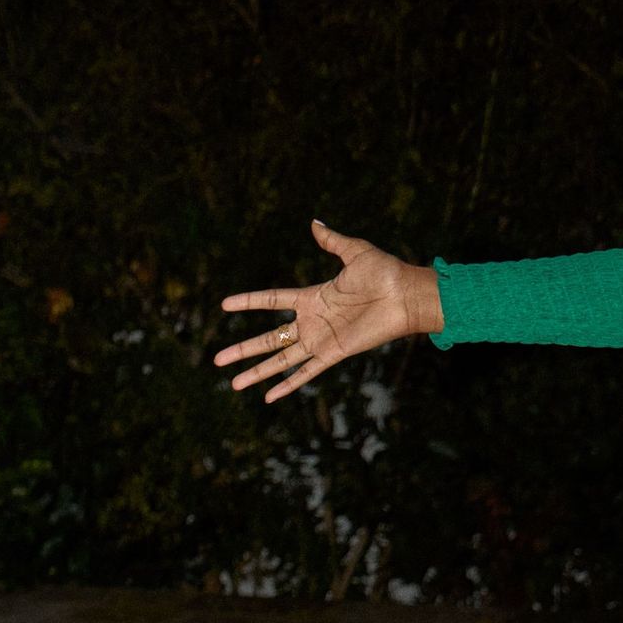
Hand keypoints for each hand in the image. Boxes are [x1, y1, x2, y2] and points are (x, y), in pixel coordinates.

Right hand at [217, 219, 443, 400]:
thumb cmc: (384, 272)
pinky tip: (269, 398)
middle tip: (217, 360)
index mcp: (313, 297)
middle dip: (242, 350)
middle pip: (268, 338)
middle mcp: (312, 322)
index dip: (249, 302)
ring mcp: (320, 341)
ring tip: (233, 385)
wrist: (405, 295)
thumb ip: (332, 241)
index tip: (225, 305)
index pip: (272, 302)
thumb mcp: (355, 252)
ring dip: (256, 372)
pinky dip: (287, 386)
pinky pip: (305, 374)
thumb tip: (314, 223)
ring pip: (279, 360)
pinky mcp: (333, 354)